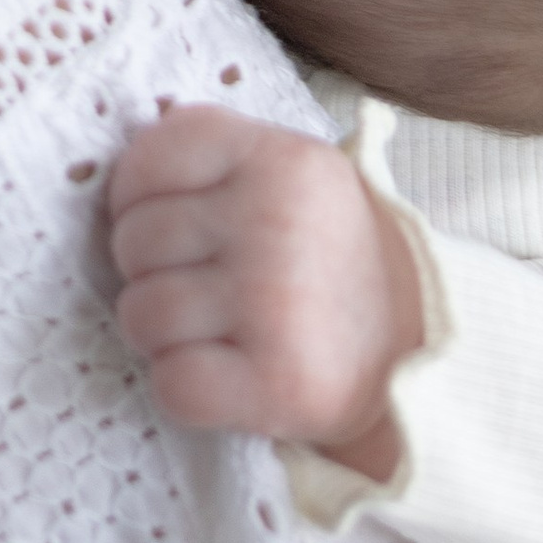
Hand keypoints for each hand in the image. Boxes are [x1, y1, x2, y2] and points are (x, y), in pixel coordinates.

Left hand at [105, 105, 422, 469]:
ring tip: (212, 331)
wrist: (417, 347)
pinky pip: (172, 385)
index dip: (135, 197)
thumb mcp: (292, 171)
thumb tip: (125, 165)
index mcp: (278, 158)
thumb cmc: (329, 254)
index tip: (169, 223)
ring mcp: (275, 302)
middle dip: (150, 271)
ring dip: (163, 336)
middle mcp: (274, 221)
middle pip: (133, 242)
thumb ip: (220, 152)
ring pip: (141, 315)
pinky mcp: (279, 383)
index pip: (148, 159)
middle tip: (199, 286)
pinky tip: (223, 376)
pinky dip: (184, 390)